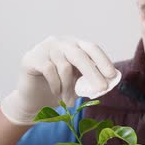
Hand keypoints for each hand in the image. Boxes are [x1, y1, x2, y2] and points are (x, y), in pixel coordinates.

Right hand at [0, 36, 120, 124]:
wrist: (33, 98)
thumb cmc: (59, 88)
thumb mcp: (77, 83)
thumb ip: (89, 79)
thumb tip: (109, 82)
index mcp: (74, 45)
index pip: (91, 48)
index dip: (103, 61)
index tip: (112, 75)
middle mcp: (60, 42)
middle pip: (80, 55)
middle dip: (93, 74)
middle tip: (102, 89)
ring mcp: (45, 48)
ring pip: (64, 67)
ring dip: (69, 88)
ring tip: (70, 102)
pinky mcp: (32, 57)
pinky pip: (49, 70)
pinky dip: (56, 85)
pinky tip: (56, 93)